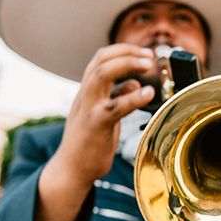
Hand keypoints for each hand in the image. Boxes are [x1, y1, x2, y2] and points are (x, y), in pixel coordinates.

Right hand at [52, 44, 155, 184]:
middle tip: (150, 57)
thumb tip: (134, 84)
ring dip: (128, 64)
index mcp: (87, 92)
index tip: (144, 54)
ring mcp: (89, 108)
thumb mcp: (102, 114)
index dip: (123, 51)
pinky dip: (134, 97)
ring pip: (102, 75)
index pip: (100, 59)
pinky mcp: (96, 125)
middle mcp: (86, 95)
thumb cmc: (88, 142)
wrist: (71, 170)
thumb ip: (116, 97)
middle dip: (127, 52)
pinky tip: (149, 94)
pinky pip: (115, 106)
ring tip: (149, 65)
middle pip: (100, 60)